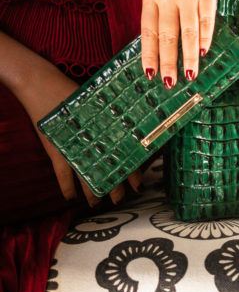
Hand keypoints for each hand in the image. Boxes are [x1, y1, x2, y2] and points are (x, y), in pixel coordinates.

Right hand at [19, 64, 142, 207]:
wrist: (46, 88)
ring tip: (96, 204)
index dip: (133, 172)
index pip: (125, 156)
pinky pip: (63, 175)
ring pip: (87, 178)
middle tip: (120, 200)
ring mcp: (75, 149)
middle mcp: (93, 143)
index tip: (139, 185)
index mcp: (108, 131)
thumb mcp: (103, 103)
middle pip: (107, 171)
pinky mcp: (57, 151)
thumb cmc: (77, 93)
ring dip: (93, 193)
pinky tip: (70, 199)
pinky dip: (67, 188)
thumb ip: (117, 117)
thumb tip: (135, 126)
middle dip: (115, 188)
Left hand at [141, 0, 232, 85]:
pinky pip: (207, 20)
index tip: (150, 74)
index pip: (148, 30)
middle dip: (169, 61)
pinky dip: (205, 38)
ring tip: (190, 74)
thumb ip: (158, 12)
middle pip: (168, 34)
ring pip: (189, 31)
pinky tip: (203, 51)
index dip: (150, 54)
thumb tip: (160, 49)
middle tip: (170, 82)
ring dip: (189, 56)